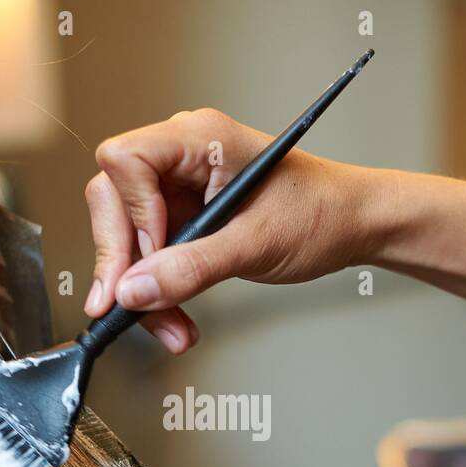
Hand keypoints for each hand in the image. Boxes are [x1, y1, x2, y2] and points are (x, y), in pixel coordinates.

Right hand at [83, 108, 384, 352]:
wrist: (352, 226)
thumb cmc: (322, 213)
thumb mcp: (256, 245)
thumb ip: (191, 268)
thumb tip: (133, 291)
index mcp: (201, 139)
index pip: (124, 160)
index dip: (130, 212)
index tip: (153, 256)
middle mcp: (183, 156)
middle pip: (113, 200)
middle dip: (123, 262)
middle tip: (132, 307)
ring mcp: (180, 187)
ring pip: (128, 237)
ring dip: (141, 289)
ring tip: (170, 327)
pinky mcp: (184, 217)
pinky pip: (150, 255)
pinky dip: (158, 291)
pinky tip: (175, 318)